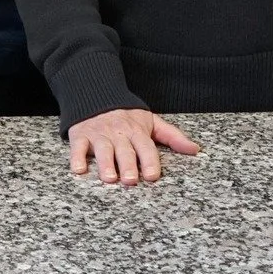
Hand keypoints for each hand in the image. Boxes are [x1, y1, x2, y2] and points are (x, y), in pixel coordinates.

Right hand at [67, 108, 200, 184]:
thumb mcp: (152, 122)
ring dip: (105, 164)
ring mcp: (99, 134)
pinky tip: (79, 170)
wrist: (96, 93)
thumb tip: (196, 150)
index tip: (153, 175)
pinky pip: (78, 146)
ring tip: (109, 178)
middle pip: (124, 151)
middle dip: (128, 165)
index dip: (150, 161)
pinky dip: (76, 158)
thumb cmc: (127, 115)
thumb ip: (173, 137)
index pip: (146, 147)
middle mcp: (118, 134)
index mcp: (137, 131)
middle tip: (131, 180)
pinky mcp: (80, 135)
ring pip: (102, 150)